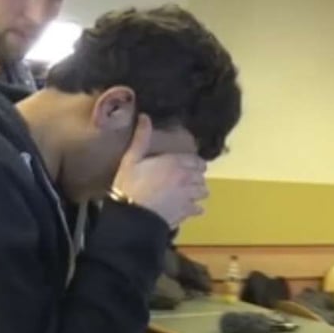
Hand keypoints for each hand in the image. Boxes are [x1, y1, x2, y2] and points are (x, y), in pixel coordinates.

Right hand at [111, 114, 207, 228]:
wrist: (133, 216)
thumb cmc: (130, 186)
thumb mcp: (131, 159)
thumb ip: (141, 138)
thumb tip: (145, 116)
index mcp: (175, 162)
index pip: (197, 160)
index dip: (193, 163)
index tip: (186, 165)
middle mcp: (186, 177)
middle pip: (201, 176)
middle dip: (196, 177)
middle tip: (185, 179)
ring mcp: (189, 196)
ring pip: (203, 191)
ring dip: (198, 191)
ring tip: (188, 193)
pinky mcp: (187, 212)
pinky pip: (199, 209)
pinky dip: (196, 208)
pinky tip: (188, 208)